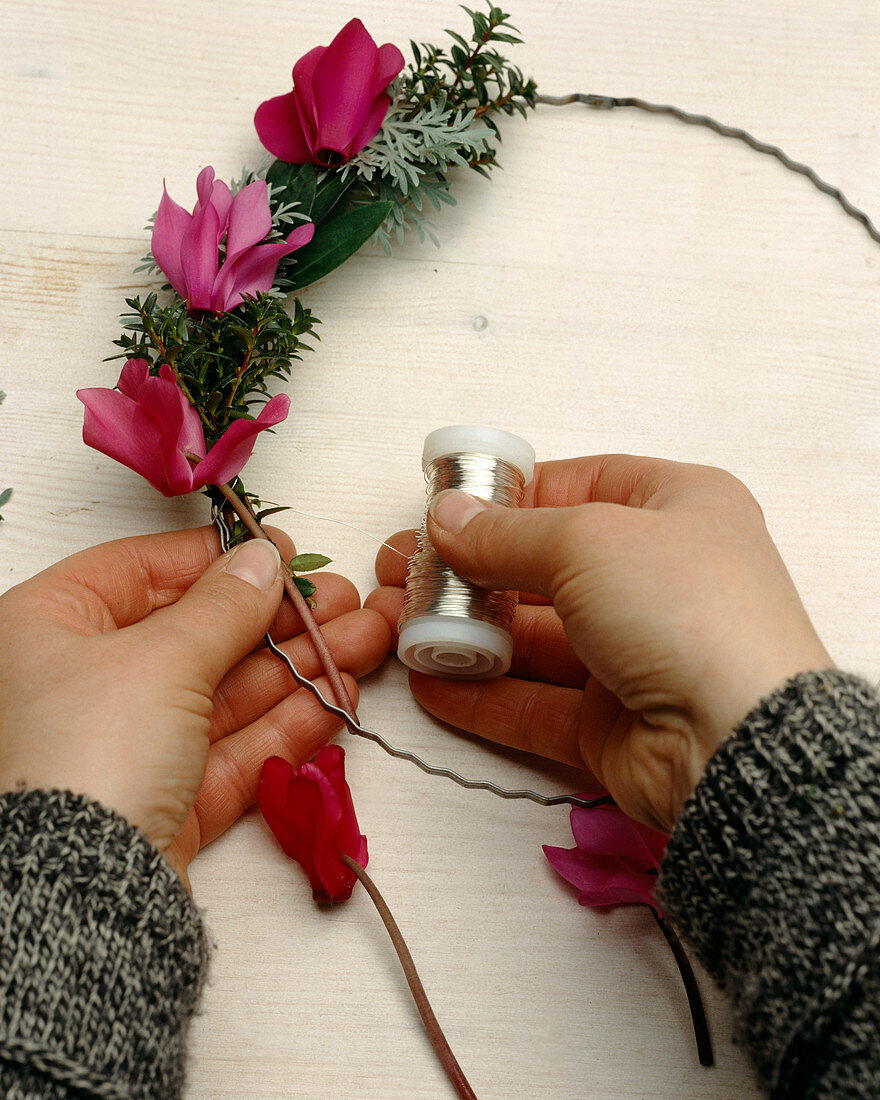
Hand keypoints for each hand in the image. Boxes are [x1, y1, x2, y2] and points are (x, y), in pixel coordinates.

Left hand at [0, 527, 390, 886]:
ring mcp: (124, 747)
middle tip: (342, 602)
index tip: (280, 553)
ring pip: (224, 693)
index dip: (217, 559)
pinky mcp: (163, 801)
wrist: (79, 898)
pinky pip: (231, 749)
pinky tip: (336, 698)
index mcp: (50, 629)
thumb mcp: (161, 659)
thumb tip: (259, 562)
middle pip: (196, 634)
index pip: (142, 570)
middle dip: (279, 619)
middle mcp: (80, 685)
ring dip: (297, 667)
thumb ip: (222, 606)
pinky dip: (285, 724)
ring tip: (363, 643)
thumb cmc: (86, 758)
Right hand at [366, 455, 831, 832]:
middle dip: (469, 570)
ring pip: (536, 638)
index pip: (580, 486)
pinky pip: (537, 702)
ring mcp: (637, 653)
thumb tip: (446, 518)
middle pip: (546, 566)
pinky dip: (484, 694)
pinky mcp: (614, 721)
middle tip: (401, 573)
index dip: (510, 495)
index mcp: (677, 508)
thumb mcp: (587, 540)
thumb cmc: (680, 605)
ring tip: (399, 628)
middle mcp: (659, 577)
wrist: (736, 740)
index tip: (447, 508)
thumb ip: (506, 533)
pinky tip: (429, 684)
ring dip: (466, 633)